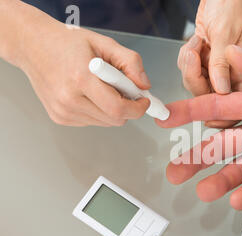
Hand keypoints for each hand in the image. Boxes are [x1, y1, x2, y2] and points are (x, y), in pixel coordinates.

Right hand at [18, 18, 150, 126]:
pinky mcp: (59, 117)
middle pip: (114, 120)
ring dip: (112, 109)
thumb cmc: (67, 43)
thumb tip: (144, 85)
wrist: (33, 45)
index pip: (118, 109)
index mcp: (81, 78)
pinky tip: (88, 93)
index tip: (144, 101)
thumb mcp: (104, 43)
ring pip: (105, 123)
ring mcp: (62, 111)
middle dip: (128, 108)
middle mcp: (69, 99)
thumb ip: (130, 62)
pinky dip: (98, 111)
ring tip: (102, 87)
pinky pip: (92, 121)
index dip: (137, 108)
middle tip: (126, 91)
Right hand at [158, 46, 241, 209]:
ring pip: (237, 169)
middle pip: (219, 146)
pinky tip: (235, 200)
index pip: (216, 109)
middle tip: (174, 171)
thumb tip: (233, 53)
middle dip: (195, 158)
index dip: (188, 113)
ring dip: (219, 180)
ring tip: (203, 191)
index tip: (165, 118)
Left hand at [177, 0, 241, 127]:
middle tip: (193, 58)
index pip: (235, 103)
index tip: (206, 119)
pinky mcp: (204, 58)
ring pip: (195, 83)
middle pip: (208, 95)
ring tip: (196, 45)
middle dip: (196, 79)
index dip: (222, 116)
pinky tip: (197, 41)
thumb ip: (221, 63)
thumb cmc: (234, 4)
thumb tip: (220, 89)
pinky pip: (188, 68)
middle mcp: (230, 73)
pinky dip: (186, 56)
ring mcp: (216, 66)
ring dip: (189, 65)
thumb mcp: (227, 33)